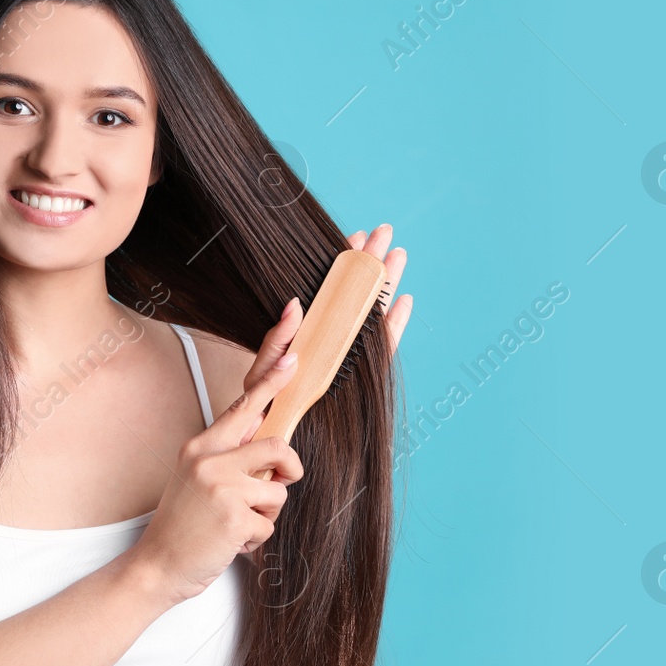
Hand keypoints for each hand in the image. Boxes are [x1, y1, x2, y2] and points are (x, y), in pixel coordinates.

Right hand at [123, 321, 305, 607]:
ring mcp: (221, 488)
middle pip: (278, 449)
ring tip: (236, 524)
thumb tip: (263, 425)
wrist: (156, 565)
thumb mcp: (197, 478)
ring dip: (266, 514)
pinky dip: (256, 539)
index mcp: (200, 447)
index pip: (243, 407)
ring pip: (278, 491)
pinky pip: (269, 523)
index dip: (272, 381)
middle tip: (278, 484)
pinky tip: (230, 542)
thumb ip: (228, 454)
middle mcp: (209, 460)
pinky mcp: (233, 517)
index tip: (293, 358)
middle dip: (289, 471)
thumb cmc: (182, 525)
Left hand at [238, 225, 411, 399]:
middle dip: (370, 262)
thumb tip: (295, 304)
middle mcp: (331, 336)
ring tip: (398, 256)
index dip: (342, 263)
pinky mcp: (363, 374)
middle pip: (356, 293)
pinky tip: (403, 301)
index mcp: (307, 330)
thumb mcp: (262, 368)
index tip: (352, 238)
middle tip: (382, 233)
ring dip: (387, 283)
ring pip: (373, 313)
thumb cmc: (265, 402)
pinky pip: (383, 348)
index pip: (329, 289)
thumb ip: (277, 338)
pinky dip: (394, 326)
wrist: (279, 432)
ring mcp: (349, 353)